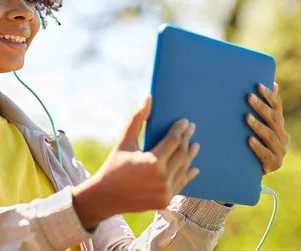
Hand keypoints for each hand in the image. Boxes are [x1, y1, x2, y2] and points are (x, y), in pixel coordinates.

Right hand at [72, 96, 199, 228]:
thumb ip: (137, 120)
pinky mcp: (165, 200)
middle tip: (191, 129)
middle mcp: (162, 178)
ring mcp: (165, 191)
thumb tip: (148, 98)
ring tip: (194, 145)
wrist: (106, 196)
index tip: (185, 121)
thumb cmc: (114, 165)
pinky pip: (180, 184)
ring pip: (183, 169)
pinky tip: (193, 167)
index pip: (173, 141)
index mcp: (152, 161)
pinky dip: (187, 175)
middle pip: (181, 154)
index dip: (180, 130)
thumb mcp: (124, 141)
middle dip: (186, 139)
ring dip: (190, 156)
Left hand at [246, 82, 289, 174]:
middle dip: (261, 107)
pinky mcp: (273, 164)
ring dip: (258, 125)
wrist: (252, 168)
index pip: (277, 107)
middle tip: (248, 97)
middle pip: (273, 119)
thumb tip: (273, 83)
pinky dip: (257, 146)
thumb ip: (266, 107)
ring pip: (270, 136)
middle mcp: (283, 136)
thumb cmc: (254, 141)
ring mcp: (280, 151)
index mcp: (280, 125)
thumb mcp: (259, 124)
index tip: (257, 85)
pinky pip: (266, 154)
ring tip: (246, 117)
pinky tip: (249, 139)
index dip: (269, 96)